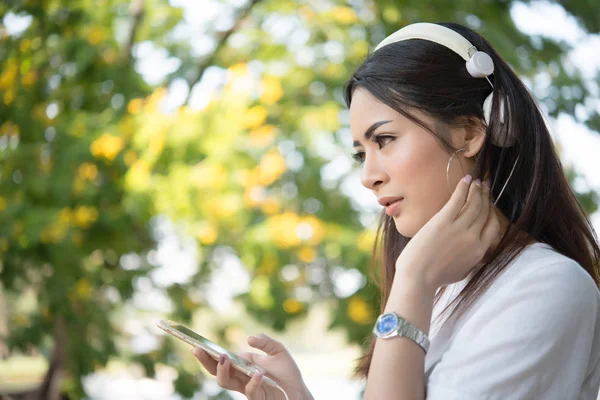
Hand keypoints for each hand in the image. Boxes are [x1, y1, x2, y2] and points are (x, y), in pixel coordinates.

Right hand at [192, 333, 313, 399]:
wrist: (299, 393)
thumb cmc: (287, 373)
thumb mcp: (278, 351)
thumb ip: (265, 342)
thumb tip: (248, 339)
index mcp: (243, 366)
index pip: (221, 359)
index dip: (209, 352)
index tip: (197, 343)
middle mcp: (241, 377)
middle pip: (216, 371)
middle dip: (205, 360)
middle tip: (197, 349)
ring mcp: (247, 388)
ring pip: (225, 382)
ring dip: (223, 369)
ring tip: (225, 357)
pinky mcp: (257, 397)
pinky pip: (250, 390)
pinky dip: (253, 380)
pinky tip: (259, 372)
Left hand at [396, 176, 499, 292]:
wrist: (417, 277)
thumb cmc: (435, 277)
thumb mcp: (462, 272)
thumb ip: (472, 260)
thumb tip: (476, 253)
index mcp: (479, 251)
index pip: (493, 227)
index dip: (492, 213)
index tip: (490, 204)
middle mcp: (473, 238)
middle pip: (484, 212)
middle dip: (486, 197)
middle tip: (485, 186)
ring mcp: (459, 229)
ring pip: (474, 204)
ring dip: (477, 190)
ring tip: (477, 182)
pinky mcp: (443, 221)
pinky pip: (458, 200)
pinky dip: (464, 188)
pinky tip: (466, 180)